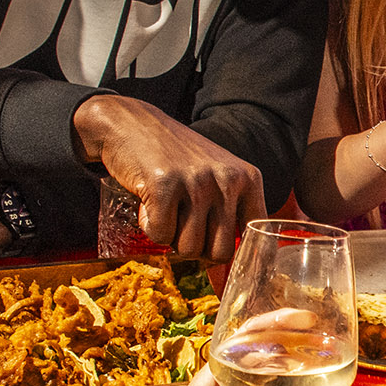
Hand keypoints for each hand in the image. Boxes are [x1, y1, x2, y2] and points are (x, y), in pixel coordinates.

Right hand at [76, 97, 265, 260]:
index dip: (230, 249)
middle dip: (195, 249)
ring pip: (188, 249)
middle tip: (181, 226)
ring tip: (167, 209)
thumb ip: (233, 208)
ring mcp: (197, 183)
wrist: (133, 124)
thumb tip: (243, 260)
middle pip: (219, 253)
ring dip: (170, 238)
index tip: (210, 246)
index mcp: (248, 179)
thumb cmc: (176, 158)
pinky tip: (149, 202)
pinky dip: (149, 227)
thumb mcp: (219, 174)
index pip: (253, 236)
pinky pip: (160, 236)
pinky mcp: (164, 187)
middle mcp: (228, 180)